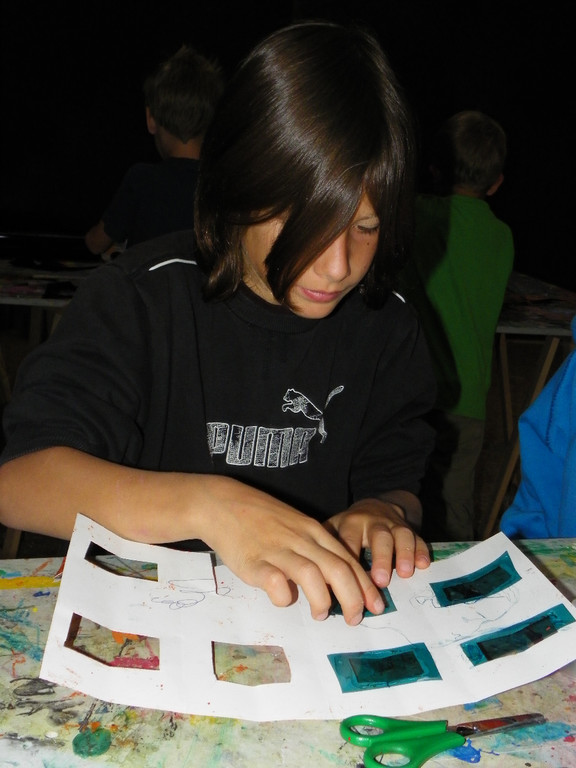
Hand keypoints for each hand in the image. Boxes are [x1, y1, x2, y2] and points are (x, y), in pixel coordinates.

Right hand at [195, 476, 385, 625]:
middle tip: (356, 619)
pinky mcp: (254, 562)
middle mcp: (301, 539)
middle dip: (354, 598)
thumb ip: (314, 548)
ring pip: (312, 575)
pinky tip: (284, 600)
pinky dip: (284, 597)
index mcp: (313, 531)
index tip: (375, 605)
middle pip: (338, 569)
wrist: (222, 503)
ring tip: (322, 614)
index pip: (348, 560)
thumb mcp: (295, 526)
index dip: (365, 586)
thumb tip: (333, 580)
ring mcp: (277, 550)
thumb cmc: (260, 517)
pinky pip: (276, 583)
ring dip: (323, 600)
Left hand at [325, 496, 430, 588]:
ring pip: (401, 535)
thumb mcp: (333, 530)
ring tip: (405, 574)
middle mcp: (373, 522)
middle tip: (381, 581)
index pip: (349, 541)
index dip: (349, 560)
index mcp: (351, 524)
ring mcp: (394, 525)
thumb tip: (310, 578)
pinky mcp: (410, 530)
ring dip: (403, 554)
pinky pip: (418, 538)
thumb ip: (323, 550)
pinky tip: (423, 565)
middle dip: (381, 558)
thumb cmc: (349, 528)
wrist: (376, 507)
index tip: (347, 581)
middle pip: (378, 537)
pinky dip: (421, 551)